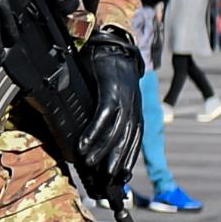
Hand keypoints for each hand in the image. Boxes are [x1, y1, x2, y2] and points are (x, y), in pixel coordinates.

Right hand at [76, 29, 147, 185]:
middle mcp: (133, 105)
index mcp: (135, 108)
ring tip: (90, 163)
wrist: (111, 42)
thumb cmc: (108, 70)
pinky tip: (85, 144)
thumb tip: (95, 132)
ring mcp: (124, 97)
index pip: (136, 139)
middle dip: (119, 160)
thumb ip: (108, 112)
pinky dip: (94, 132)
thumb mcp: (113, 93)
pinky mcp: (112, 89)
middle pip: (128, 139)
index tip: (123, 177)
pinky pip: (104, 115)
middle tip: (109, 179)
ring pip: (116, 130)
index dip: (130, 158)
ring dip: (103, 150)